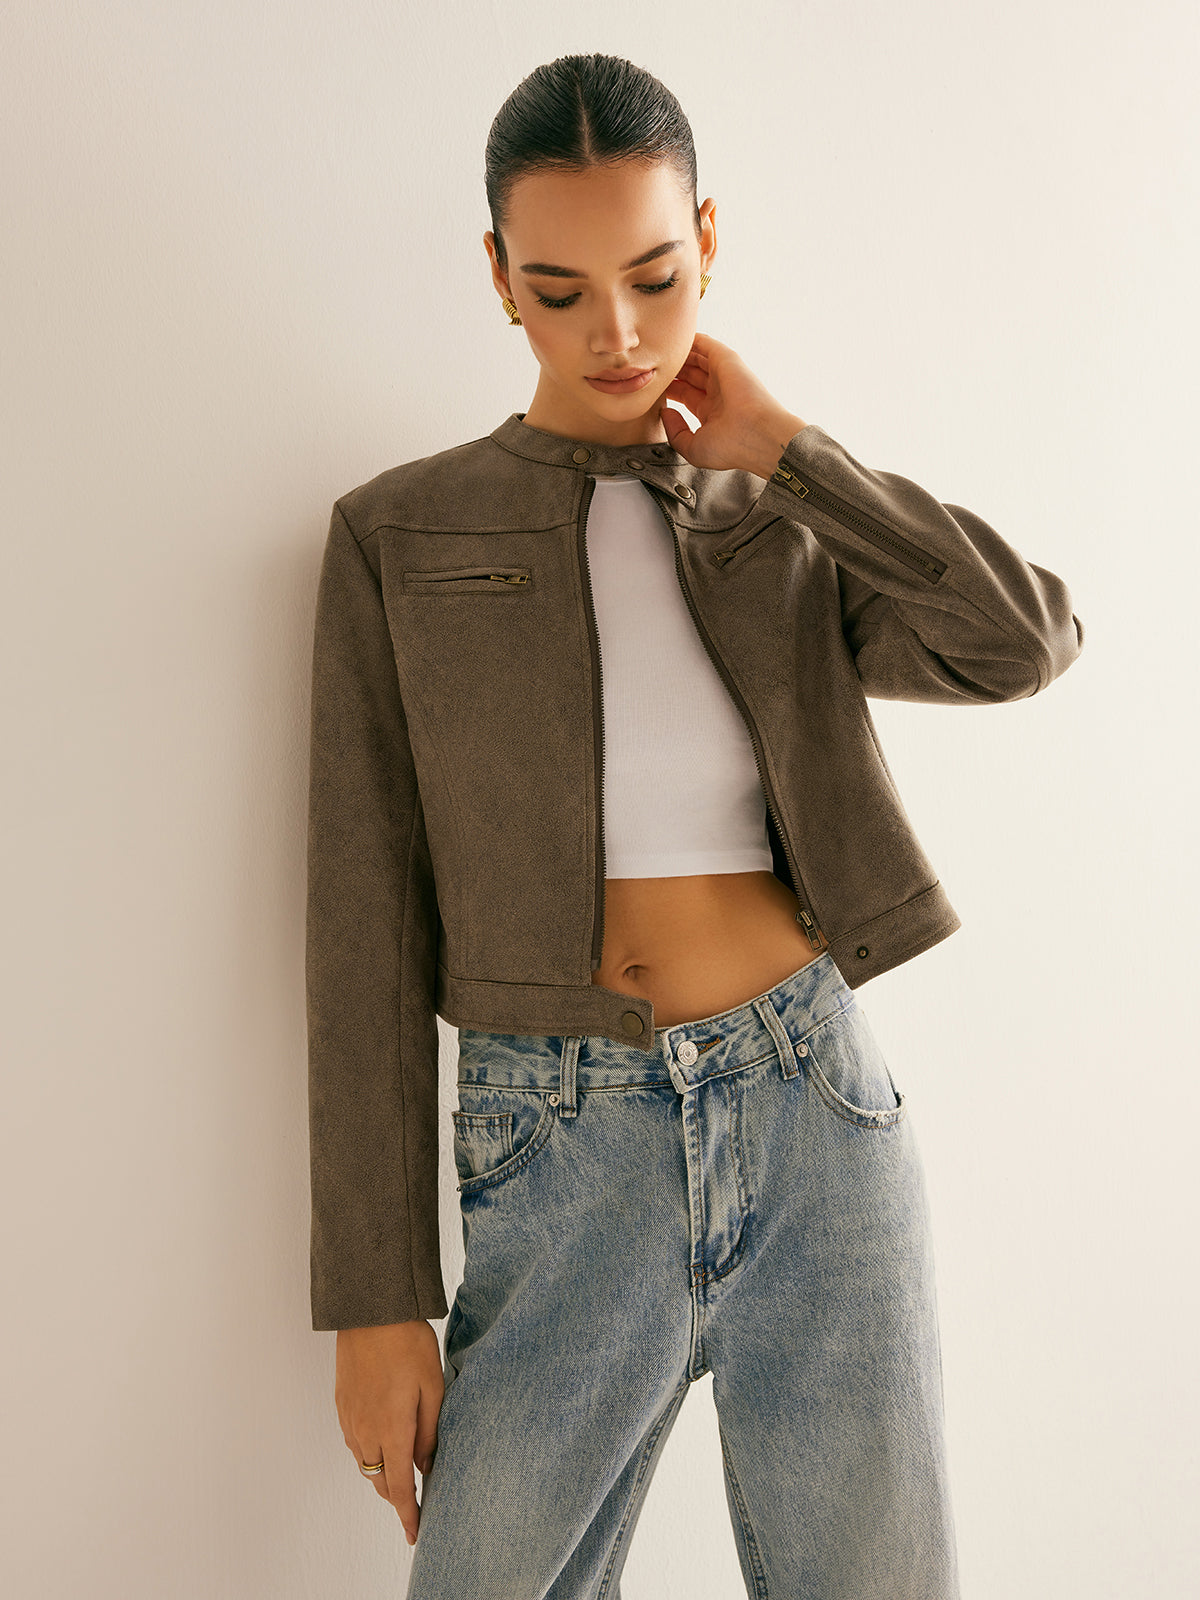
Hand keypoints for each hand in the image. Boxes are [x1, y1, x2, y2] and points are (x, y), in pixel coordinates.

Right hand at [334, 1319, 444, 1545]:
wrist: (370, 1311)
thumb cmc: (407, 1343)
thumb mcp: (433, 1386)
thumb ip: (430, 1431)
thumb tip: (427, 1465)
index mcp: (392, 1430)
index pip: (399, 1487)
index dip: (408, 1514)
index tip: (415, 1532)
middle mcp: (366, 1431)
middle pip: (379, 1480)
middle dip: (396, 1497)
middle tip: (415, 1502)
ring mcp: (350, 1418)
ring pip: (365, 1463)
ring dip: (382, 1473)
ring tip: (403, 1471)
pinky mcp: (342, 1404)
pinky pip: (354, 1441)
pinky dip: (369, 1451)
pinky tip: (383, 1440)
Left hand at [659, 330, 805, 476]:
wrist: (756, 436)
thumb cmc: (731, 447)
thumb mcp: (694, 449)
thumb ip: (675, 432)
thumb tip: (664, 411)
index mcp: (712, 412)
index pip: (685, 394)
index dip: (668, 389)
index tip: (651, 387)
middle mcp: (718, 391)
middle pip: (689, 374)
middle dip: (671, 370)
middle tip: (650, 366)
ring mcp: (723, 375)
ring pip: (696, 357)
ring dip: (678, 354)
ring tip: (658, 350)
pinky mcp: (727, 360)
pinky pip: (705, 344)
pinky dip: (691, 339)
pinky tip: (674, 337)